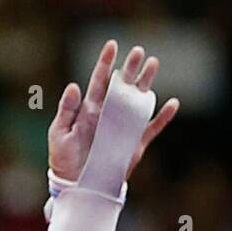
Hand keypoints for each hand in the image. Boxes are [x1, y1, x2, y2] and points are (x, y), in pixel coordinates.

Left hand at [48, 40, 178, 181]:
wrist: (76, 185)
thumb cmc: (63, 158)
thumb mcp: (59, 133)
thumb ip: (67, 110)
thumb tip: (74, 86)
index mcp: (88, 109)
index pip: (98, 80)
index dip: (105, 63)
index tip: (112, 45)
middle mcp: (107, 114)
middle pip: (121, 86)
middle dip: (130, 67)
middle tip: (138, 50)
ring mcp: (122, 127)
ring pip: (138, 100)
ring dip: (146, 84)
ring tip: (154, 64)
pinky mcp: (134, 144)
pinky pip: (151, 128)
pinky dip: (162, 117)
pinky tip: (172, 103)